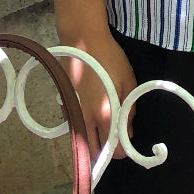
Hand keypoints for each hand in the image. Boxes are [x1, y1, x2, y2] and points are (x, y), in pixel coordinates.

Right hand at [58, 31, 138, 162]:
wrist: (82, 41)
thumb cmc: (109, 59)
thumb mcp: (128, 82)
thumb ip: (128, 111)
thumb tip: (128, 133)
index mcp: (105, 114)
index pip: (112, 149)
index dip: (121, 152)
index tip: (127, 145)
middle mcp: (86, 119)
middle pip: (93, 152)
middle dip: (105, 152)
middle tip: (116, 142)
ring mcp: (73, 114)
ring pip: (82, 141)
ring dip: (93, 142)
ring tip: (106, 131)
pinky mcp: (65, 107)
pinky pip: (76, 127)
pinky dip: (84, 130)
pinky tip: (92, 118)